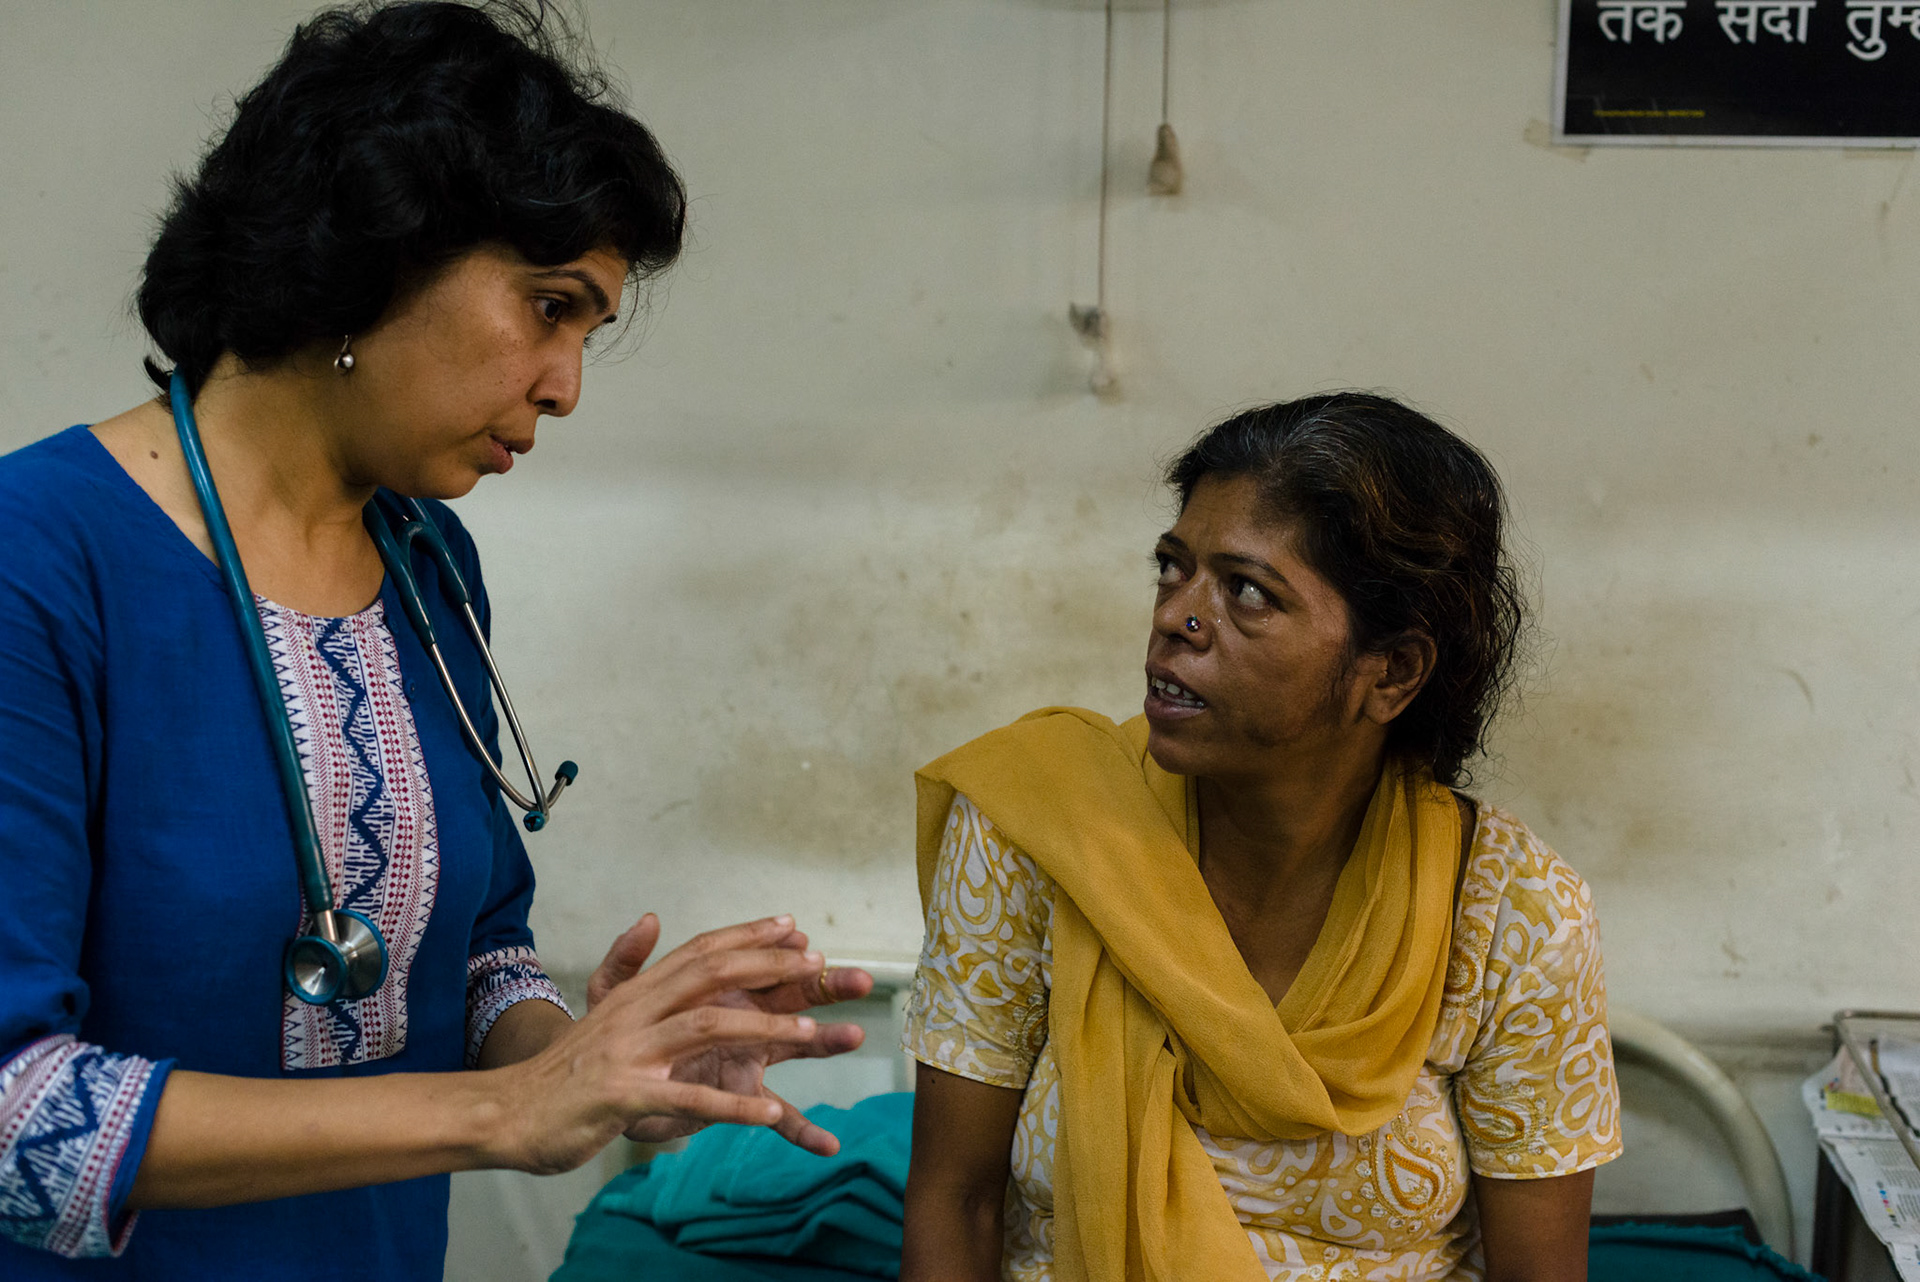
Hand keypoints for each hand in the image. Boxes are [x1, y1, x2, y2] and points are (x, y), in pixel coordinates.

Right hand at [490, 915, 865, 1174]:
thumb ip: (628, 965)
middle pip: (710, 974)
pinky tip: (770, 1113)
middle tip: (817, 964)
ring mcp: (629, 1052)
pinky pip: (688, 1097)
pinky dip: (732, 1106)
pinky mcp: (624, 1096)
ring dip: (763, 1028)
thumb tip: (651, 917)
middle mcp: (635, 1012)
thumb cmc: (560, 1070)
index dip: (747, 935)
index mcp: (635, 992)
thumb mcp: (597, 1011)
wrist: (504, 1112)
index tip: (793, 926)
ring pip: (706, 1026)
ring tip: (809, 1031)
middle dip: (768, 965)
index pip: (699, 950)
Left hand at [587, 914, 873, 1154]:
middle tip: (862, 979)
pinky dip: (802, 1131)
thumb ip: (628, 959)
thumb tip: (649, 918)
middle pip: (793, 996)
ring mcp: (747, 1057)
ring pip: (796, 1045)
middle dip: (828, 986)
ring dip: (827, 1041)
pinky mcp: (740, 1097)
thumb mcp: (612, 998)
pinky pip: (778, 1116)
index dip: (779, 950)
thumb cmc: (615, 1040)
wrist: (603, 1090)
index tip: (802, 938)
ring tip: (856, 1036)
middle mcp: (741, 1018)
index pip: (755, 962)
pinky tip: (828, 1144)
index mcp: (716, 989)